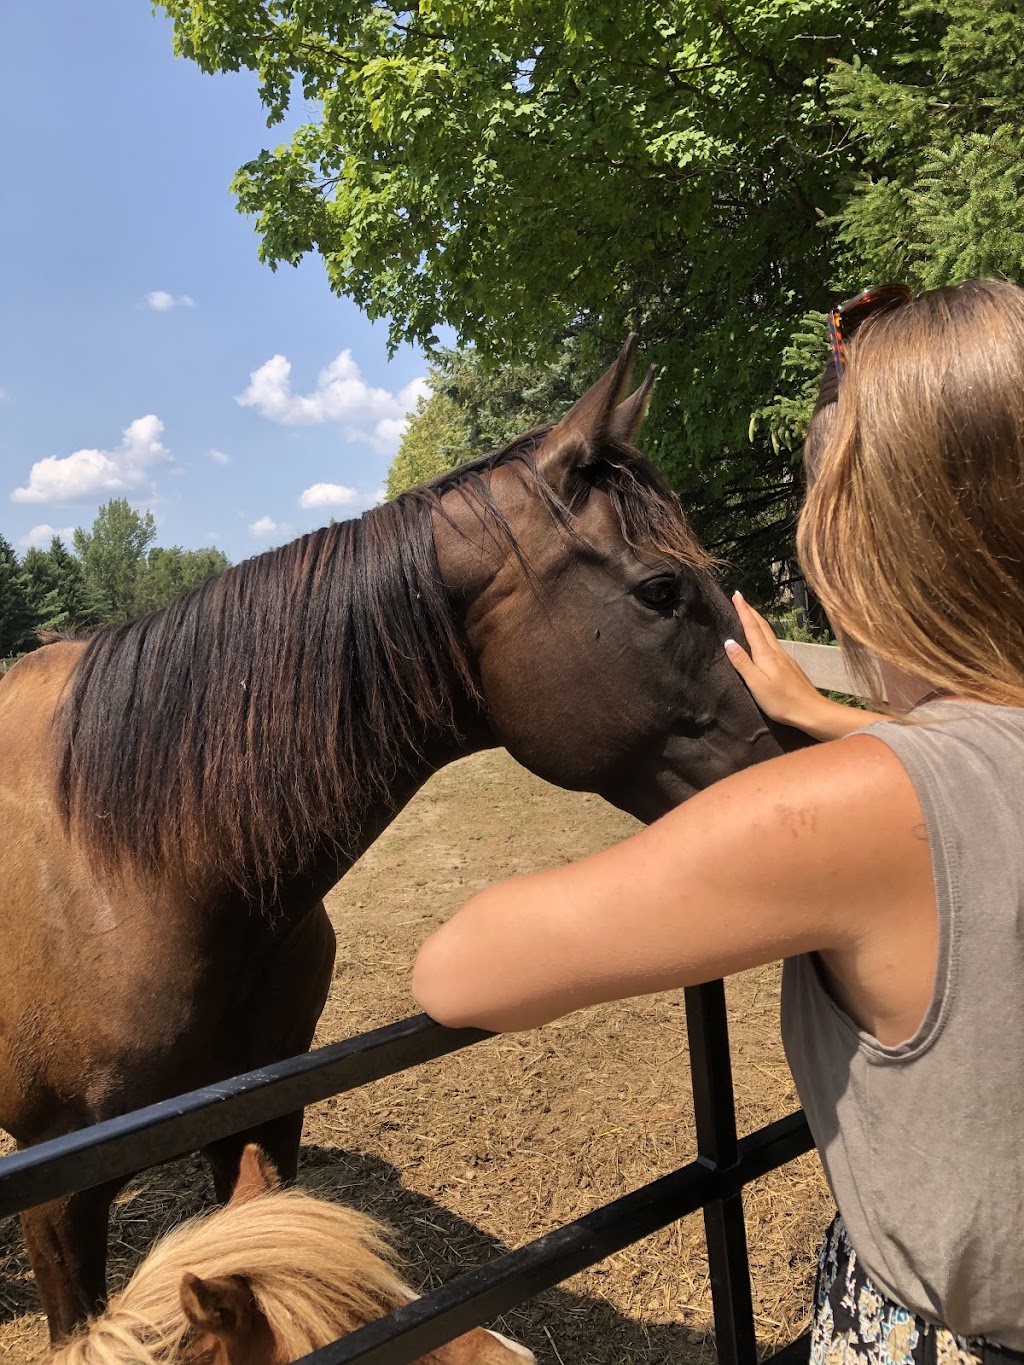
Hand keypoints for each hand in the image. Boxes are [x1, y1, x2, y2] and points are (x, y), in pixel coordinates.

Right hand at [724, 593, 873, 740]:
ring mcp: (785, 658)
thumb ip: (743, 663)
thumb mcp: (757, 684)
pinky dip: (765, 634)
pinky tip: (764, 639)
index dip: (743, 610)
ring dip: (758, 621)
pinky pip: (774, 643)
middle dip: (750, 611)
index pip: (752, 627)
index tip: (736, 595)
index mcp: (766, 655)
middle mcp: (777, 652)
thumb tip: (729, 641)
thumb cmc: (782, 702)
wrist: (812, 711)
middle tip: (740, 599)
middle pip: (762, 626)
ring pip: (769, 633)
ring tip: (749, 614)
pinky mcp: (790, 666)